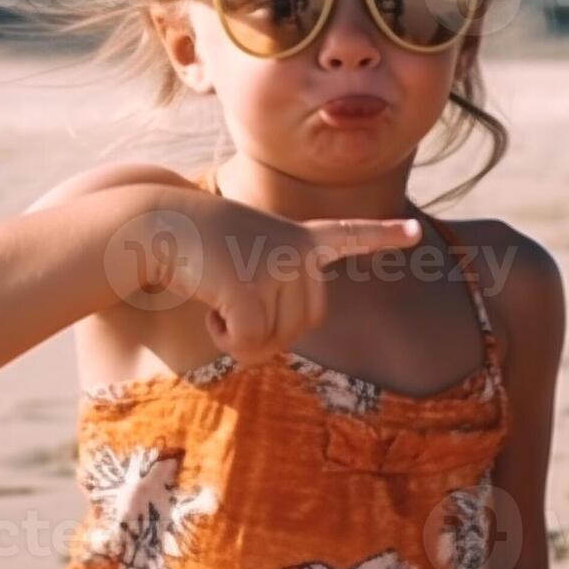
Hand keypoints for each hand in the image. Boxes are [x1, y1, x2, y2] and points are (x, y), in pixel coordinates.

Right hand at [196, 203, 422, 361]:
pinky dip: (228, 342)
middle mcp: (297, 248)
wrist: (152, 223)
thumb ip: (268, 293)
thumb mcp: (241, 262)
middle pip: (304, 325)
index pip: (347, 236)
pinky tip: (210, 312)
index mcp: (297, 237)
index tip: (416, 233)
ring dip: (242, 338)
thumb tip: (260, 342)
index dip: (382, 236)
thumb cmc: (192, 247)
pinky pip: (251, 345)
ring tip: (219, 297)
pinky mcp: (251, 286)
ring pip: (278, 341)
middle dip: (267, 333)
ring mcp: (278, 264)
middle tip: (233, 305)